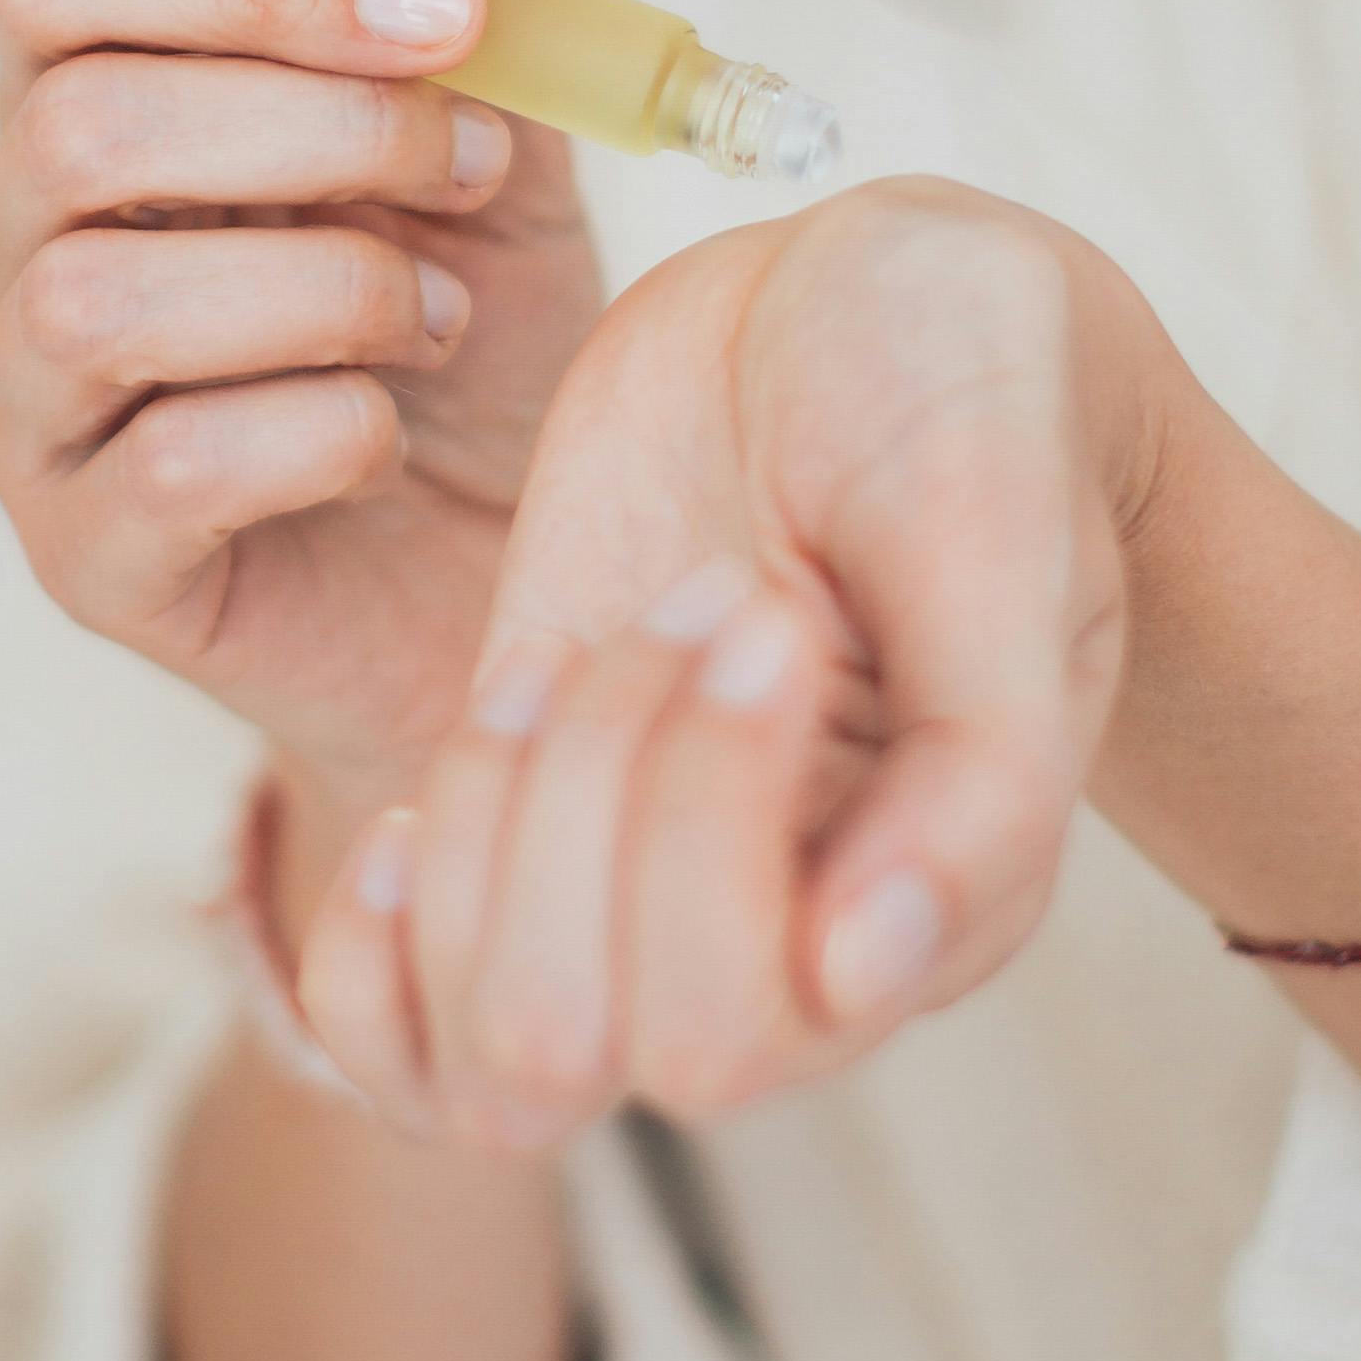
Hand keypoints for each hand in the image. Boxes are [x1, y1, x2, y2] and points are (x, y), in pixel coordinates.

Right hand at [0, 0, 604, 824]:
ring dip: (325, 287)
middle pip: (77, 124)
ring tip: (431, 314)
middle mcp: (8, 251)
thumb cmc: (464, 346)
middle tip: (469, 168)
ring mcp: (25, 415)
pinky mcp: (84, 564)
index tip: (446, 7)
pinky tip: (387, 432)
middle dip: (317, 126)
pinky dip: (326, 429)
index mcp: (81, 106)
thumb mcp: (496, 145)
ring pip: (104, 299)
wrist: (507, 579)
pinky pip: (177, 467)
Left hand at [291, 182, 1173, 1147]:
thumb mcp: (992, 530)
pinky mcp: (524, 839)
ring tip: (580, 648)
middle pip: (565, 1046)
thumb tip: (863, 979)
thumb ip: (981, 765)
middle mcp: (787, 964)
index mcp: (925, 925)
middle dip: (586, 794)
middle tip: (693, 599)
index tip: (778, 602)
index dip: (694, 823)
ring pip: (477, 1052)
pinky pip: (388, 1028)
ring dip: (487, 819)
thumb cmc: (960, 403)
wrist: (856, 308)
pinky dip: (368, 936)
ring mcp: (637, 913)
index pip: (722, 1035)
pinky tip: (418, 802)